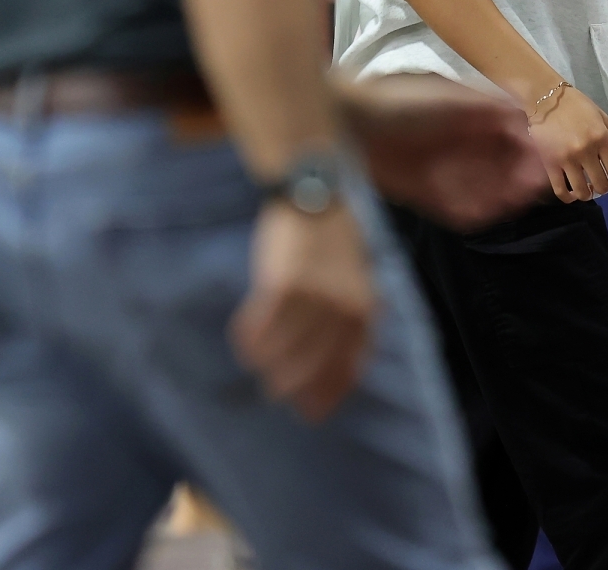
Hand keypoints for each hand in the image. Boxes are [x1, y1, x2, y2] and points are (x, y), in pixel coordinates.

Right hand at [229, 200, 374, 421]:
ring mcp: (313, 297)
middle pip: (313, 365)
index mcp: (364, 310)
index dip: (327, 392)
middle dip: (292, 386)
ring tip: (256, 368)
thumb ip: (351, 317)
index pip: (346, 366)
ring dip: (267, 365)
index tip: (311, 411)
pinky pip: (261, 325)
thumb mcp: (357, 279)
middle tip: (275, 394)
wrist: (315, 195)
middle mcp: (342, 309)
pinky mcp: (283, 283)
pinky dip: (250, 339)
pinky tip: (244, 343)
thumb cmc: (334, 241)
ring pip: (284, 350)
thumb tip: (339, 366)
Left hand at [338, 73, 546, 229]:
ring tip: (518, 195)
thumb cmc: (399, 102)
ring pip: (485, 188)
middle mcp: (461, 145)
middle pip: (502, 165)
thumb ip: (487, 103)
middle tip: (536, 180)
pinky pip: (459, 209)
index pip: (512, 136)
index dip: (531, 146)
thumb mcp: (449, 97)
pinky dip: (476, 211)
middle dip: (521, 173)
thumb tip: (526, 105)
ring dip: (505, 193)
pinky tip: (488, 209)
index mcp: (470, 118)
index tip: (547, 155)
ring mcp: (444, 171)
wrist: (347, 124)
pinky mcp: (427, 194)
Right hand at [530, 83, 607, 202]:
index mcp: (601, 138)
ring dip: (587, 194)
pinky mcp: (549, 163)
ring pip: (582, 192)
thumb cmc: (575, 106)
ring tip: (586, 189)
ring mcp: (566, 158)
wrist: (545, 97)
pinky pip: (561, 190)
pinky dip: (568, 197)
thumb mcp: (602, 117)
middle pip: (601, 185)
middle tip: (600, 186)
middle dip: (604, 189)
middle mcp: (585, 150)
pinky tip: (571, 194)